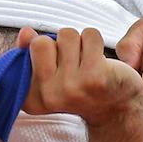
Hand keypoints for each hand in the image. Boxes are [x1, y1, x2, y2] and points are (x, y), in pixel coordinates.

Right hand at [19, 26, 142, 121]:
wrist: (117, 110)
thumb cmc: (82, 89)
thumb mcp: (50, 76)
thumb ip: (32, 53)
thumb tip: (26, 32)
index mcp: (32, 99)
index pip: (25, 53)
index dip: (43, 51)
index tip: (56, 68)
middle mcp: (48, 96)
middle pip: (41, 43)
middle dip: (58, 44)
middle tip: (72, 61)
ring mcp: (71, 88)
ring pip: (67, 35)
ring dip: (79, 41)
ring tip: (86, 60)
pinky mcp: (95, 77)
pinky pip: (89, 35)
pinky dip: (95, 41)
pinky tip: (99, 59)